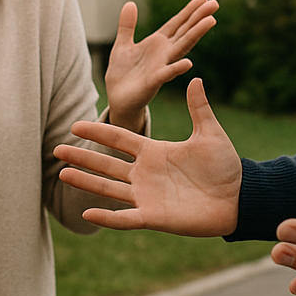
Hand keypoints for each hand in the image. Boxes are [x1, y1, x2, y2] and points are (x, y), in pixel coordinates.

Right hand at [54, 78, 240, 235]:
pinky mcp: (153, 217)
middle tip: (56, 150)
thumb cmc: (226, 167)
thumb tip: (195, 77)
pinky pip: (125, 217)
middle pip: (106, 163)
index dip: (98, 132)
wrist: (239, 198)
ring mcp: (147, 196)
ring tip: (63, 173)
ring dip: (86, 181)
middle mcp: (145, 173)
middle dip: (82, 156)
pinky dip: (107, 216)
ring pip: (109, 188)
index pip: (120, 140)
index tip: (74, 125)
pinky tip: (87, 212)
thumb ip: (199, 108)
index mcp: (155, 152)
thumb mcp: (210, 133)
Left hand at [103, 0, 218, 130]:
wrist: (117, 99)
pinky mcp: (153, 82)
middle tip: (215, 3)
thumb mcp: (123, 44)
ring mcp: (161, 67)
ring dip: (195, 34)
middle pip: (184, 32)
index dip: (189, 11)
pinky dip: (176, 68)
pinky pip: (166, 74)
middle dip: (199, 18)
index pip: (176, 24)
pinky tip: (188, 63)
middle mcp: (164, 53)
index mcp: (157, 43)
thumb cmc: (123, 73)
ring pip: (181, 48)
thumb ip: (128, 25)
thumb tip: (131, 3)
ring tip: (210, 21)